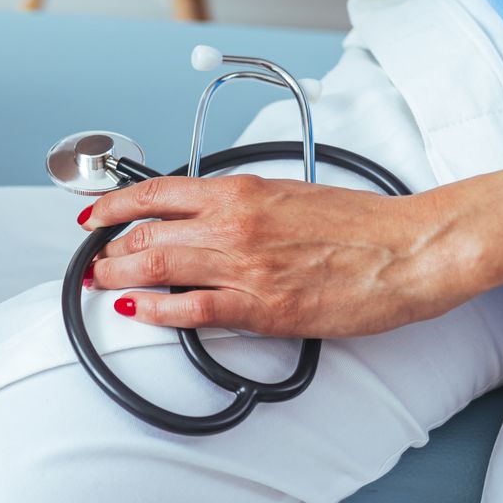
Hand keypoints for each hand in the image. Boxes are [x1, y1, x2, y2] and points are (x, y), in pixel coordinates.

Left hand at [81, 175, 471, 338]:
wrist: (408, 249)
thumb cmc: (360, 224)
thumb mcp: (287, 194)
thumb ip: (241, 204)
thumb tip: (203, 214)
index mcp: (240, 191)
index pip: (155, 192)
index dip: (113, 205)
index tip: (94, 215)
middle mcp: (233, 223)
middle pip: (146, 233)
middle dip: (109, 249)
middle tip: (95, 262)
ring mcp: (244, 266)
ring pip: (157, 269)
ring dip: (120, 277)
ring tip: (103, 284)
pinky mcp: (262, 307)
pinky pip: (191, 311)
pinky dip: (155, 311)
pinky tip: (137, 311)